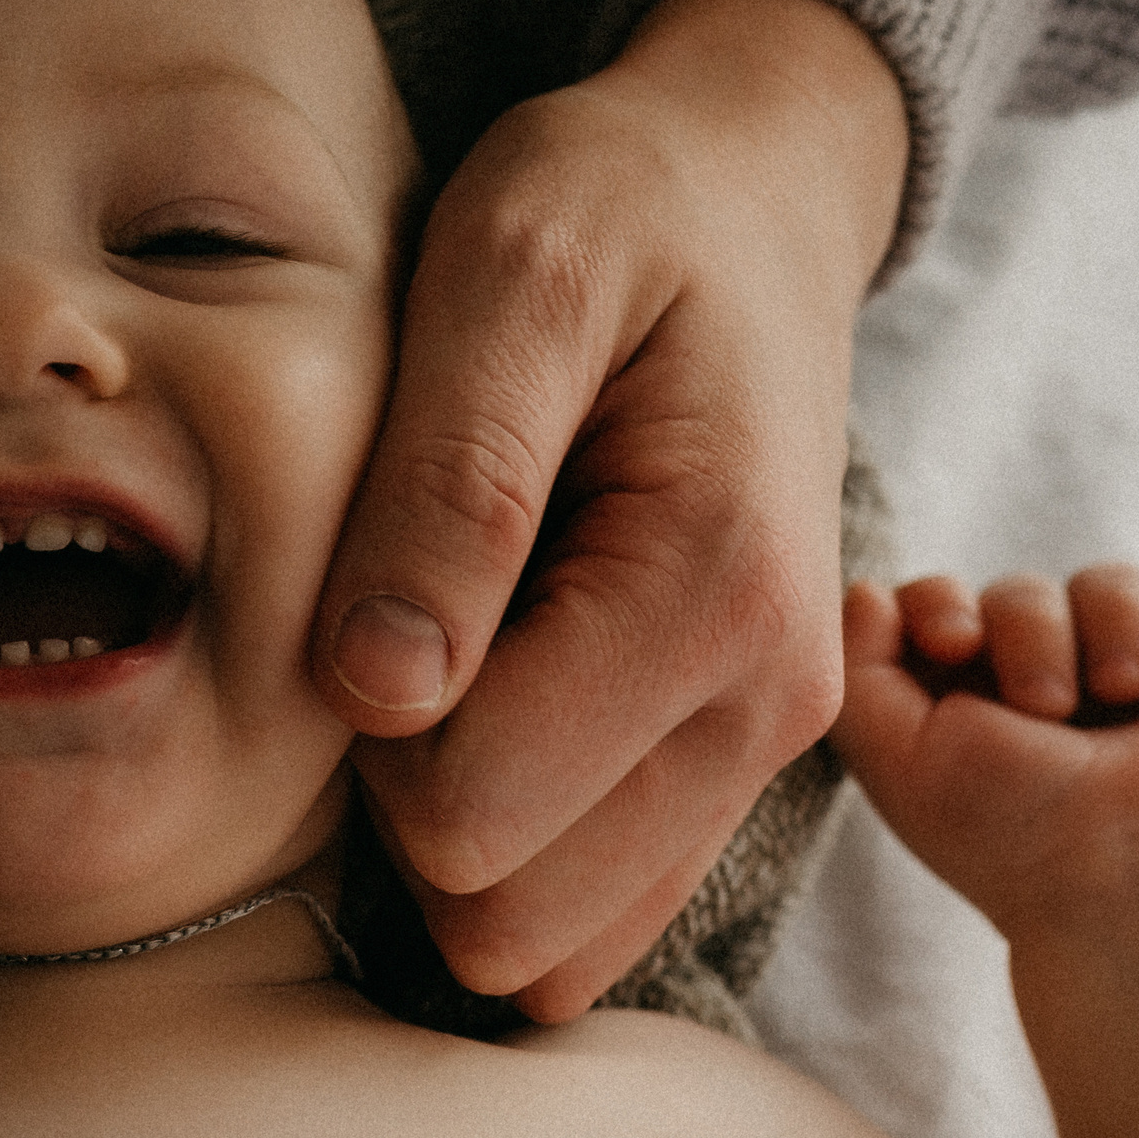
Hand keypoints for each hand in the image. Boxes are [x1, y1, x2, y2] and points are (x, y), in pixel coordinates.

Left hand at [313, 0, 906, 1021]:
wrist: (746, 197)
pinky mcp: (732, 757)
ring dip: (458, 824)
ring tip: (455, 641)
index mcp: (715, 591)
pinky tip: (495, 690)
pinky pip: (592, 906)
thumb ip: (449, 482)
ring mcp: (765, 746)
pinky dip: (516, 836)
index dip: (368, 719)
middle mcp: (770, 705)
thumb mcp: (508, 274)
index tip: (377, 571)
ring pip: (548, 940)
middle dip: (406, 795)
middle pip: (504, 913)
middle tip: (407, 609)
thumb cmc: (614, 207)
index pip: (467, 813)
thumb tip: (379, 694)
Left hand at [832, 568, 1138, 943]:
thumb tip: (869, 589)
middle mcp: (1051, 681)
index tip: (956, 642)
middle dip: (1030, 634)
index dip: (940, 602)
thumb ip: (856, 670)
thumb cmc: (1009, 831)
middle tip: (1047, 710)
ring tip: (1123, 698)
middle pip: (1021, 590)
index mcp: (970, 701)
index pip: (938, 601)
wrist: (1138, 880)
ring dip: (1111, 634)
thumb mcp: (898, 757)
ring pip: (1111, 583)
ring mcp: (1138, 674)